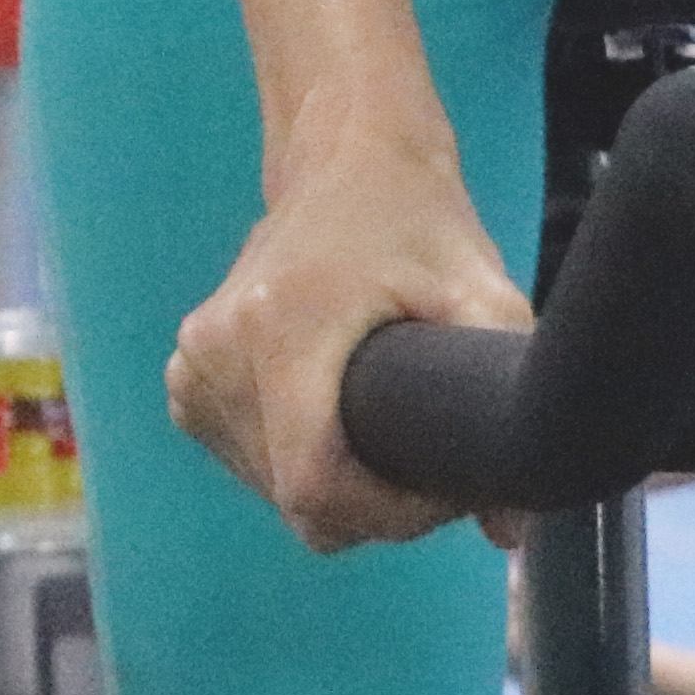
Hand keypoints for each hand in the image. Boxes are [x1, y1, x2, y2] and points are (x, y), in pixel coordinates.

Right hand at [165, 101, 524, 554]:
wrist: (343, 162)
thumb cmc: (420, 225)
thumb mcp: (484, 296)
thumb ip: (501, 406)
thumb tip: (510, 532)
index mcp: (279, 327)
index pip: (315, 486)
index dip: (388, 515)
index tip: (443, 489)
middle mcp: (215, 353)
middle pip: (297, 498)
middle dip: (376, 504)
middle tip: (430, 455)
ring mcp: (189, 370)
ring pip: (273, 492)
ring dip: (338, 489)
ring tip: (387, 428)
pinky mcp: (184, 384)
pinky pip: (250, 466)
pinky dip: (299, 465)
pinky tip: (337, 417)